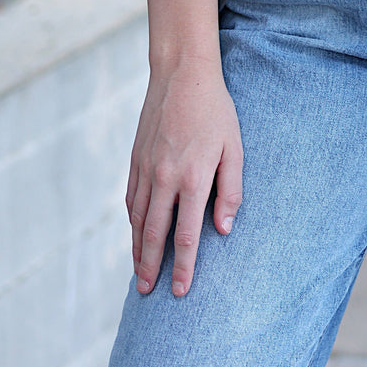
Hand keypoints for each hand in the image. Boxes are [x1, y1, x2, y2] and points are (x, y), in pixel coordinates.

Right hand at [127, 59, 242, 295]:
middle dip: (151, 267)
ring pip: (137, 219)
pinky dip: (131, 221)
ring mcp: (146, 168)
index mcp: (192, 178)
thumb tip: (223, 229)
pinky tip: (134, 232)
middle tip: (148, 292)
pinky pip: (131, 198)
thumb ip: (230, 190)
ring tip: (138, 272)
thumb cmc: (216, 111)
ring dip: (136, 249)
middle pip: (154, 234)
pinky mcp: (136, 158)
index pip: (187, 235)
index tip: (181, 290)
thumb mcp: (235, 148)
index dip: (184, 266)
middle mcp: (164, 178)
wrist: (182, 74)